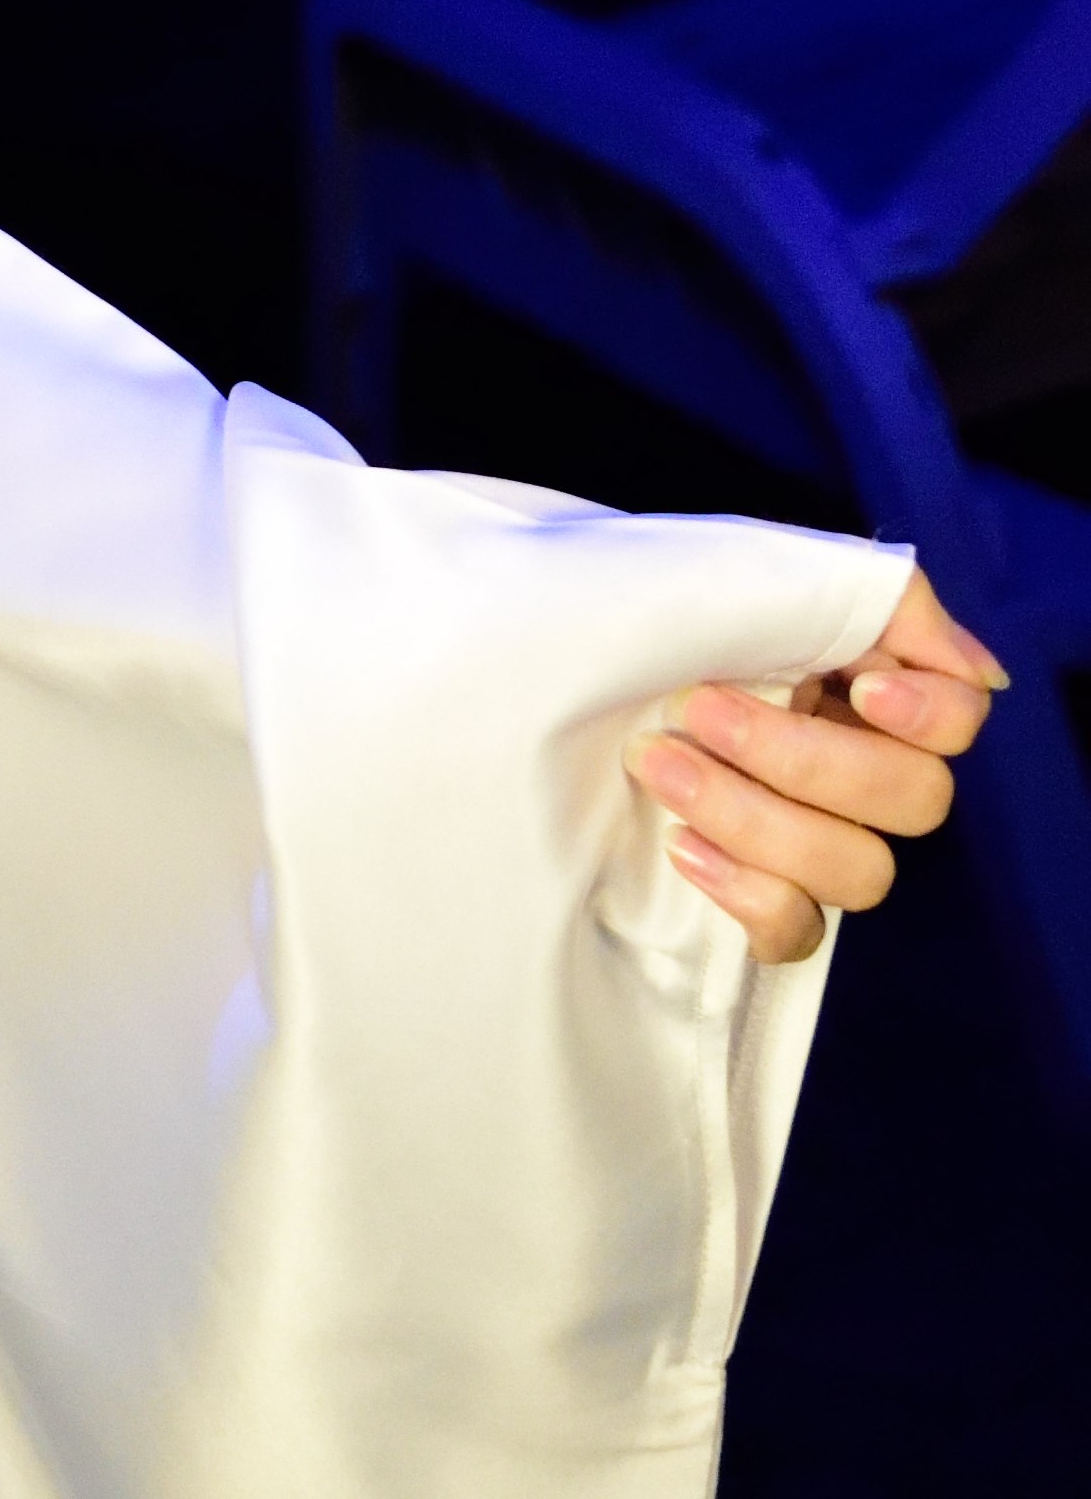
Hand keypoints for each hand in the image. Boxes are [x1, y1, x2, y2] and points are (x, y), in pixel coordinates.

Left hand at [628, 568, 1005, 962]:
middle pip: (915, 800)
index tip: (856, 687)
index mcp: (854, 680)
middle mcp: (846, 761)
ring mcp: (803, 832)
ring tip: (657, 763)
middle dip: (804, 757)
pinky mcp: (753, 894)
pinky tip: (681, 846)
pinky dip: (748, 892)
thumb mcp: (738, 568)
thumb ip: (867, 599)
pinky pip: (799, 931)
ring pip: (860, 869)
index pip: (957, 718)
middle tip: (698, 707)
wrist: (522, 663)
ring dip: (758, 817)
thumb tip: (975, 667)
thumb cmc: (627, 602)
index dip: (928, 713)